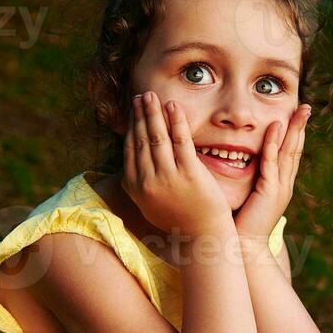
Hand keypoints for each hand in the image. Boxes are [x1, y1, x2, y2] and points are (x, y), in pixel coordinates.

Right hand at [122, 91, 232, 239]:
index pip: (130, 148)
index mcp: (135, 187)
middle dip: (140, 114)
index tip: (134, 111)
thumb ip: (139, 183)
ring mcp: (168, 177)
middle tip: (141, 96)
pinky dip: (175, 120)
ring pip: (157, 137)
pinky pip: (180, 140)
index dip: (132, 126)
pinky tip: (173, 106)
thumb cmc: (179, 218)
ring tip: (152, 96)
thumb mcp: (150, 203)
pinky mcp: (189, 173)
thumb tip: (130, 162)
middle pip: (141, 139)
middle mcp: (147, 181)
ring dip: (153, 112)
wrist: (202, 236)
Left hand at [234, 103, 309, 243]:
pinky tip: (276, 128)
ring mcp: (279, 188)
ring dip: (294, 130)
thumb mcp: (249, 198)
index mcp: (280, 186)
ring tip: (299, 111)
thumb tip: (238, 166)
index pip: (290, 155)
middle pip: (295, 150)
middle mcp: (284, 185)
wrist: (244, 248)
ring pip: (288, 153)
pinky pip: (272, 163)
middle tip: (306, 108)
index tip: (296, 117)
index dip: (294, 135)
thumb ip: (250, 182)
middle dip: (300, 128)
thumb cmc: (241, 225)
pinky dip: (274, 144)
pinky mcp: (269, 192)